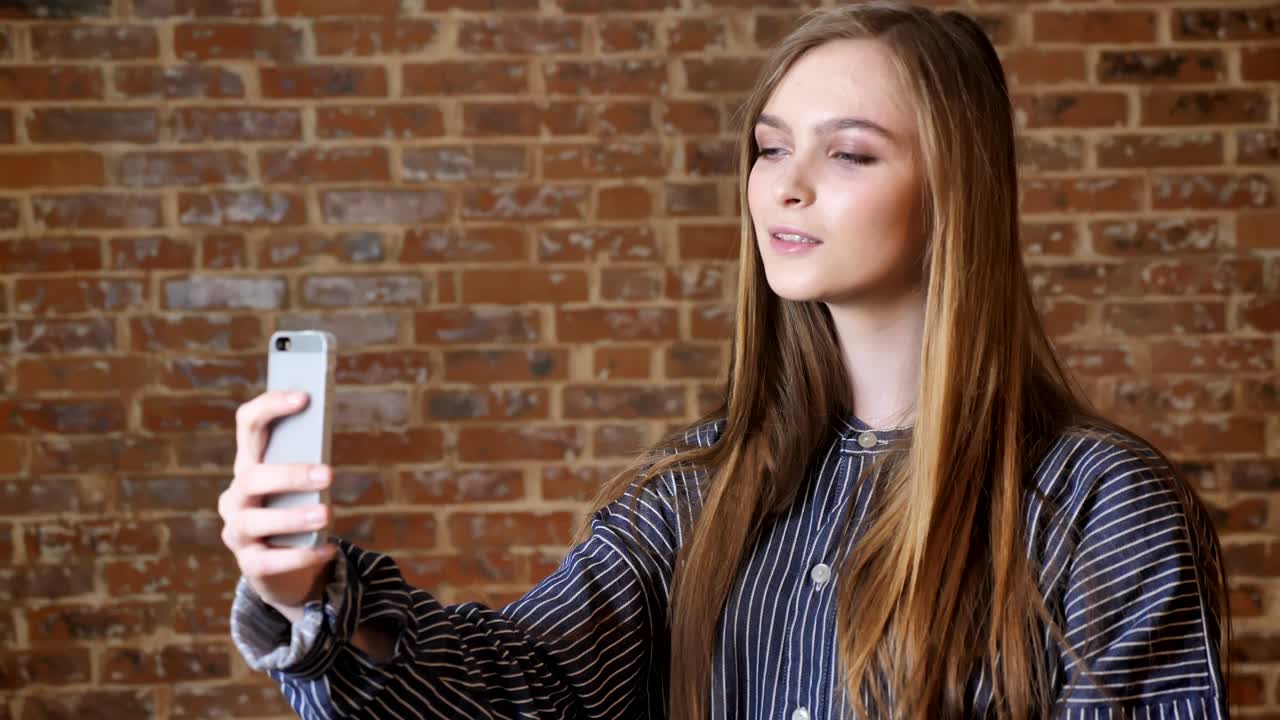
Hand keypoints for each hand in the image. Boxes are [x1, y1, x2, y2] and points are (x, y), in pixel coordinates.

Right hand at [220, 390, 337, 621]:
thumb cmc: (296, 512)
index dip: (270, 406)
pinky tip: (326, 549)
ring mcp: (237, 531)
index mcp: (249, 464)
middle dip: (289, 474)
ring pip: (255, 520)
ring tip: (326, 514)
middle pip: (251, 476)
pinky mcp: (249, 564)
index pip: (248, 424)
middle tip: (328, 474)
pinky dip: (301, 555)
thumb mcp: (301, 488)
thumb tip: (327, 459)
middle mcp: (236, 495)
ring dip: (292, 516)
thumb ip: (309, 467)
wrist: (283, 567)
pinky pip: (270, 560)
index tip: (304, 397)